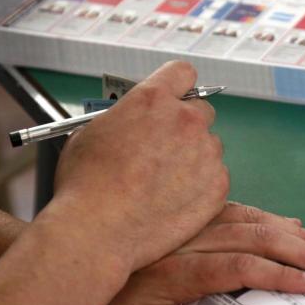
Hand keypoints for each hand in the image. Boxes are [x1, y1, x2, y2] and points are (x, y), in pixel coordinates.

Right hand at [49, 61, 228, 272]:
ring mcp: (206, 153)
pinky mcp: (218, 184)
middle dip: (186, 125)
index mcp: (153, 100)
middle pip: (201, 111)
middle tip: (166, 147)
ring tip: (163, 182)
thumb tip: (132, 121)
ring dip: (193, 158)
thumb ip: (123, 118)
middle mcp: (186, 121)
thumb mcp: (90, 133)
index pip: (182, 73)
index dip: (178, 85)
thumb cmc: (86, 185)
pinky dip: (200, 186)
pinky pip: (215, 176)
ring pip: (208, 146)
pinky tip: (174, 200)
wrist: (99, 231)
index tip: (175, 97)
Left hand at [89, 203, 304, 304]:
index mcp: (177, 269)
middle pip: (258, 239)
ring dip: (297, 233)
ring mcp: (195, 224)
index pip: (240, 268)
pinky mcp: (193, 217)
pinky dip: (271, 217)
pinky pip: (239, 210)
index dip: (280, 276)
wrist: (71, 260)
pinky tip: (293, 223)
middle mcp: (192, 239)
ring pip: (254, 221)